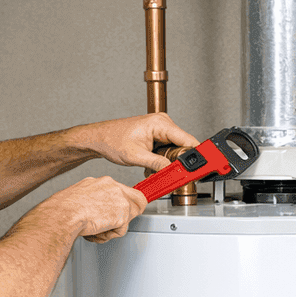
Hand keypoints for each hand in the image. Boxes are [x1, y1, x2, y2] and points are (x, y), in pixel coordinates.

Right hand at [43, 176, 147, 243]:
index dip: (124, 204)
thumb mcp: (80, 198)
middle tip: (109, 225)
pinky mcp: (122, 214)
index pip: (123, 191)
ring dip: (113, 228)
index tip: (122, 211)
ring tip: (95, 229)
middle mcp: (112, 186)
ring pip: (129, 218)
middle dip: (126, 216)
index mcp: (101, 182)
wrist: (61, 215)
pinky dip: (108, 236)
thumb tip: (99, 210)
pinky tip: (96, 232)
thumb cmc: (63, 210)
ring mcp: (119, 198)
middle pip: (137, 201)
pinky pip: (121, 231)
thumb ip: (95, 201)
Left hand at [76, 114, 198, 172]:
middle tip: (170, 173)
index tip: (196, 169)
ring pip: (176, 149)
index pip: (187, 140)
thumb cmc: (112, 140)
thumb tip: (173, 171)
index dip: (194, 155)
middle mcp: (163, 123)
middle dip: (178, 162)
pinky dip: (162, 159)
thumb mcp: (136, 156)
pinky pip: (168, 149)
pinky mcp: (158, 135)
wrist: (99, 138)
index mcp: (160, 123)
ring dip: (168, 162)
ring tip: (153, 166)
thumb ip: (158, 164)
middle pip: (183, 146)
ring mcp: (161, 129)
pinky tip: (151, 163)